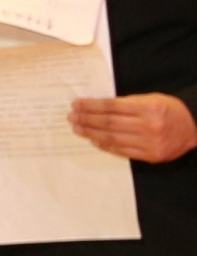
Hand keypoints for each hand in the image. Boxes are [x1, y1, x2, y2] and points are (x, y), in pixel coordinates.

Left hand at [69, 92, 196, 162]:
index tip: (77, 104)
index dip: (92, 106)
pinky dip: (106, 146)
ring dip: (92, 134)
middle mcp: (149, 126)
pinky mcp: (150, 155)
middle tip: (72, 117)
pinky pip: (122, 151)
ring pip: (113, 138)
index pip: (112, 106)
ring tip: (78, 129)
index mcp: (149, 107)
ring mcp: (150, 143)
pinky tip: (94, 140)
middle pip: (109, 123)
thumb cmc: (171, 110)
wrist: (195, 128)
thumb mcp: (152, 99)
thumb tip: (98, 107)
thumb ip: (128, 103)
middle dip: (87, 120)